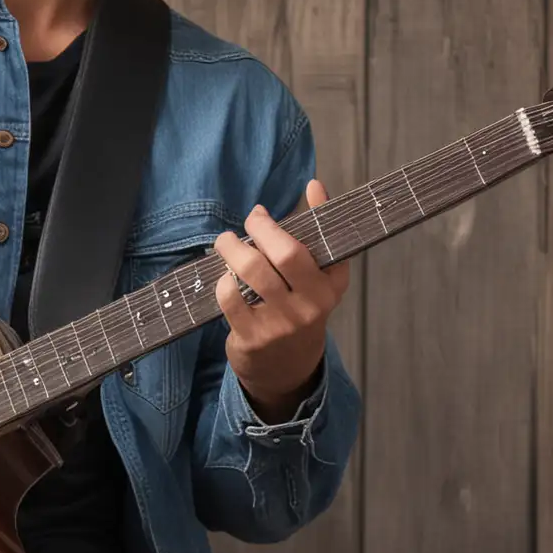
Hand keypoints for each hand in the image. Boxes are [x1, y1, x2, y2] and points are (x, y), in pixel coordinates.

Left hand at [212, 179, 350, 420]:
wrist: (287, 367)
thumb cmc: (301, 308)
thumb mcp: (319, 276)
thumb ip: (317, 231)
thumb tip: (315, 185)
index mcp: (330, 286)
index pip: (316, 244)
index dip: (286, 221)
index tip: (261, 212)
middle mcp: (311, 306)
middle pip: (283, 254)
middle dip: (258, 229)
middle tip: (243, 226)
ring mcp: (282, 323)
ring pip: (252, 272)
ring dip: (232, 250)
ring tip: (225, 244)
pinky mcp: (253, 338)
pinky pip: (230, 298)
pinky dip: (223, 282)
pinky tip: (225, 279)